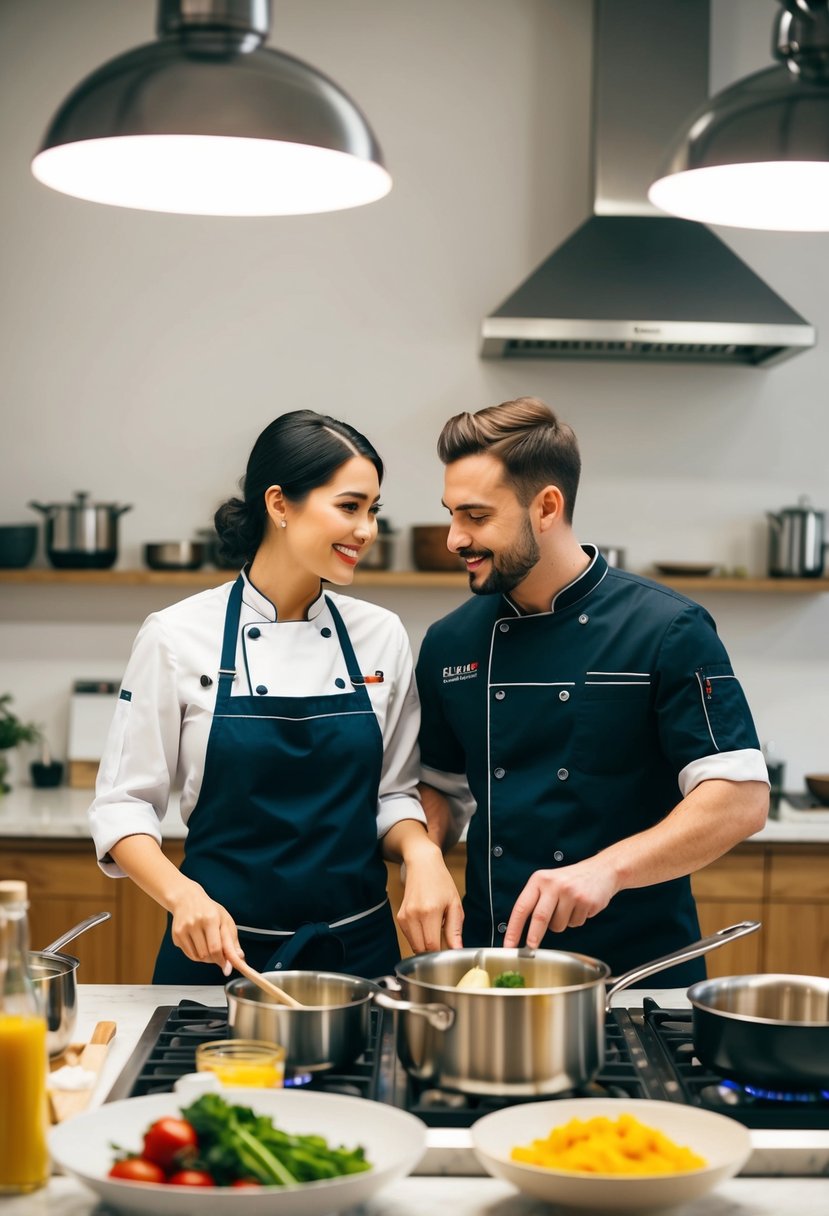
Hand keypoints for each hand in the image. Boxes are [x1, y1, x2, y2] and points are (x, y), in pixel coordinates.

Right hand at [168, 879, 243, 974]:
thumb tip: (239, 959)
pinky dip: (197, 955)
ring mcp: (183, 930)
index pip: (215, 947)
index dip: (222, 960)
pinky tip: (200, 945)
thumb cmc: (209, 910)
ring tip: (209, 946)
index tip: (227, 968)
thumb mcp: (225, 921)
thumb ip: (232, 942)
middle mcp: (195, 923)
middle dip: (215, 959)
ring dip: (206, 958)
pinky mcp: (176, 936)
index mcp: (210, 918)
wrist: (187, 899)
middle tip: (219, 954)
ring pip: (197, 958)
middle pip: (206, 955)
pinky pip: (189, 955)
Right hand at [396, 839, 463, 952]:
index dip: (442, 952)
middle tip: (445, 939)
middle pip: (422, 949)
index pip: (432, 946)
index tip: (451, 949)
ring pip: (415, 945)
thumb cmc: (441, 882)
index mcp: (429, 912)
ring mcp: (404, 917)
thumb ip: (455, 930)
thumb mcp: (455, 904)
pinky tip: (427, 925)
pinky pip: (410, 937)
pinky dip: (419, 938)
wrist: (423, 865)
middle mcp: (413, 916)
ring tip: (435, 928)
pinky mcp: (400, 917)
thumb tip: (457, 950)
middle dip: (434, 950)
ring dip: (426, 944)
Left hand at [503, 858, 617, 948]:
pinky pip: (575, 924)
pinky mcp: (586, 901)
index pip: (521, 907)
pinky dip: (576, 920)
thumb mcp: (549, 882)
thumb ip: (536, 901)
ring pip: (558, 925)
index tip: (508, 944)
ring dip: (561, 924)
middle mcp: (554, 884)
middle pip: (539, 918)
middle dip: (534, 936)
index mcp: (539, 879)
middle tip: (531, 947)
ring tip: (568, 909)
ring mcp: (571, 893)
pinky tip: (581, 907)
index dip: (513, 929)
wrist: (601, 870)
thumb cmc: (570, 880)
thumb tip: (522, 931)